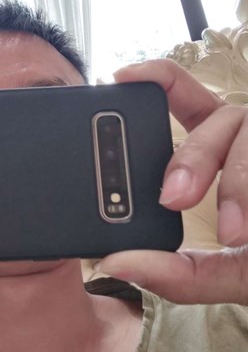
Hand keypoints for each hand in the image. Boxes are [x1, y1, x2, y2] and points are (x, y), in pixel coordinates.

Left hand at [98, 59, 247, 304]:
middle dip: (193, 156)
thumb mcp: (230, 277)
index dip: (160, 79)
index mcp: (228, 155)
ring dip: (239, 182)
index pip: (191, 103)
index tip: (123, 75)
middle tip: (173, 199)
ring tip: (235, 231)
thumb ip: (178, 274)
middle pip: (220, 119)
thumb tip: (116, 265)